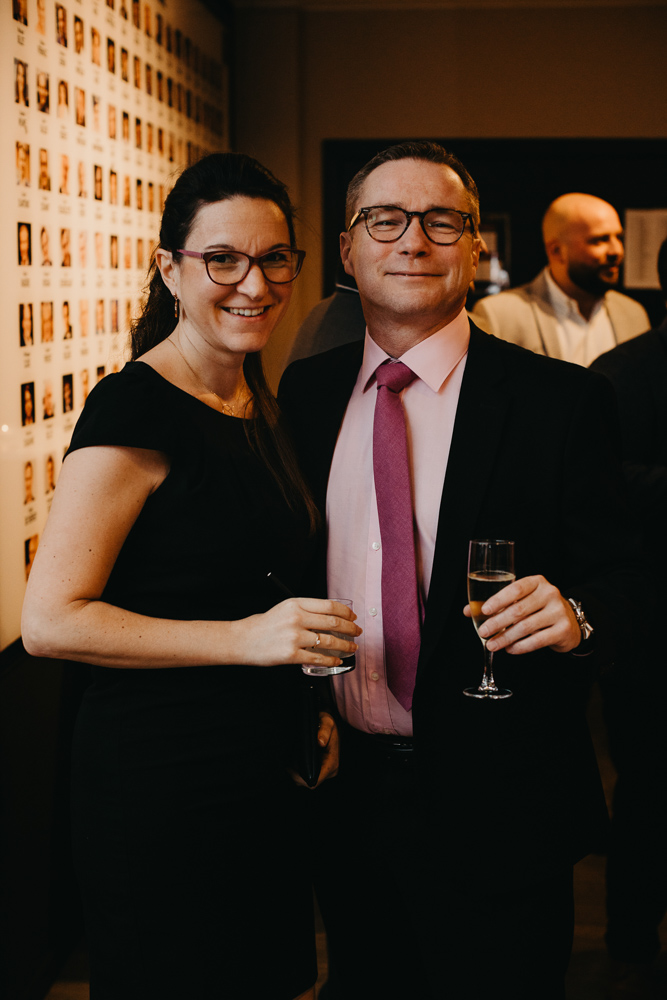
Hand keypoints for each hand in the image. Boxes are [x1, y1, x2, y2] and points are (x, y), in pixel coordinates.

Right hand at [238, 598, 360, 667]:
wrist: (242, 640)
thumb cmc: (263, 625)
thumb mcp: (284, 608)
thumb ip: (306, 610)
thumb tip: (331, 617)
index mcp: (296, 603)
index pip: (329, 605)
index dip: (345, 612)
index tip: (353, 617)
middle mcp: (296, 618)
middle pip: (333, 622)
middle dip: (350, 629)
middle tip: (357, 633)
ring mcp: (294, 637)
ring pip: (329, 641)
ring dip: (345, 645)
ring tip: (351, 648)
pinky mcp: (291, 655)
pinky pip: (318, 658)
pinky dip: (330, 660)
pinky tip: (336, 660)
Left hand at [291, 711, 339, 789]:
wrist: (331, 725)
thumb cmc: (328, 723)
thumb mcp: (327, 722)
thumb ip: (324, 730)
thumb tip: (320, 742)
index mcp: (332, 763)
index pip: (315, 781)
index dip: (300, 777)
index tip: (290, 766)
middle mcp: (330, 771)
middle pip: (308, 783)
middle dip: (295, 775)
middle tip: (287, 763)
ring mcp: (325, 772)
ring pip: (306, 781)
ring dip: (296, 773)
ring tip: (290, 761)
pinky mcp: (320, 771)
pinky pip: (306, 777)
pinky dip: (298, 771)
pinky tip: (294, 761)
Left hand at [463, 575, 580, 654]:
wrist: (570, 621)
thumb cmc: (539, 608)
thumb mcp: (522, 600)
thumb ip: (497, 604)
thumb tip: (469, 611)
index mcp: (537, 582)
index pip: (516, 588)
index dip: (499, 600)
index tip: (484, 610)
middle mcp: (550, 594)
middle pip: (518, 610)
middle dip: (497, 623)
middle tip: (483, 632)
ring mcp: (558, 611)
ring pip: (526, 627)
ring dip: (506, 638)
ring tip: (492, 645)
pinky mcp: (563, 630)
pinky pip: (537, 641)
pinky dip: (521, 647)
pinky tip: (510, 649)